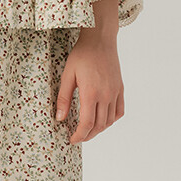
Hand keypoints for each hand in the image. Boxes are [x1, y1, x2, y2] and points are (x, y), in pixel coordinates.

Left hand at [55, 1, 125, 143]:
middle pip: (99, 126)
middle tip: (78, 137)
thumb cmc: (81, 55)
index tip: (72, 139)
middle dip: (88, 135)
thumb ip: (64, 98)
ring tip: (88, 130)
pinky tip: (103, 120)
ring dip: (99, 129)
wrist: (100, 40)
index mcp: (91, 93)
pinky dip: (112, 120)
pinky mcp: (120, 88)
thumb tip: (60, 118)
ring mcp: (115, 92)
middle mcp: (105, 95)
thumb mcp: (67, 75)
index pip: (87, 124)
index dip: (79, 135)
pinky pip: (119, 111)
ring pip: (110, 120)